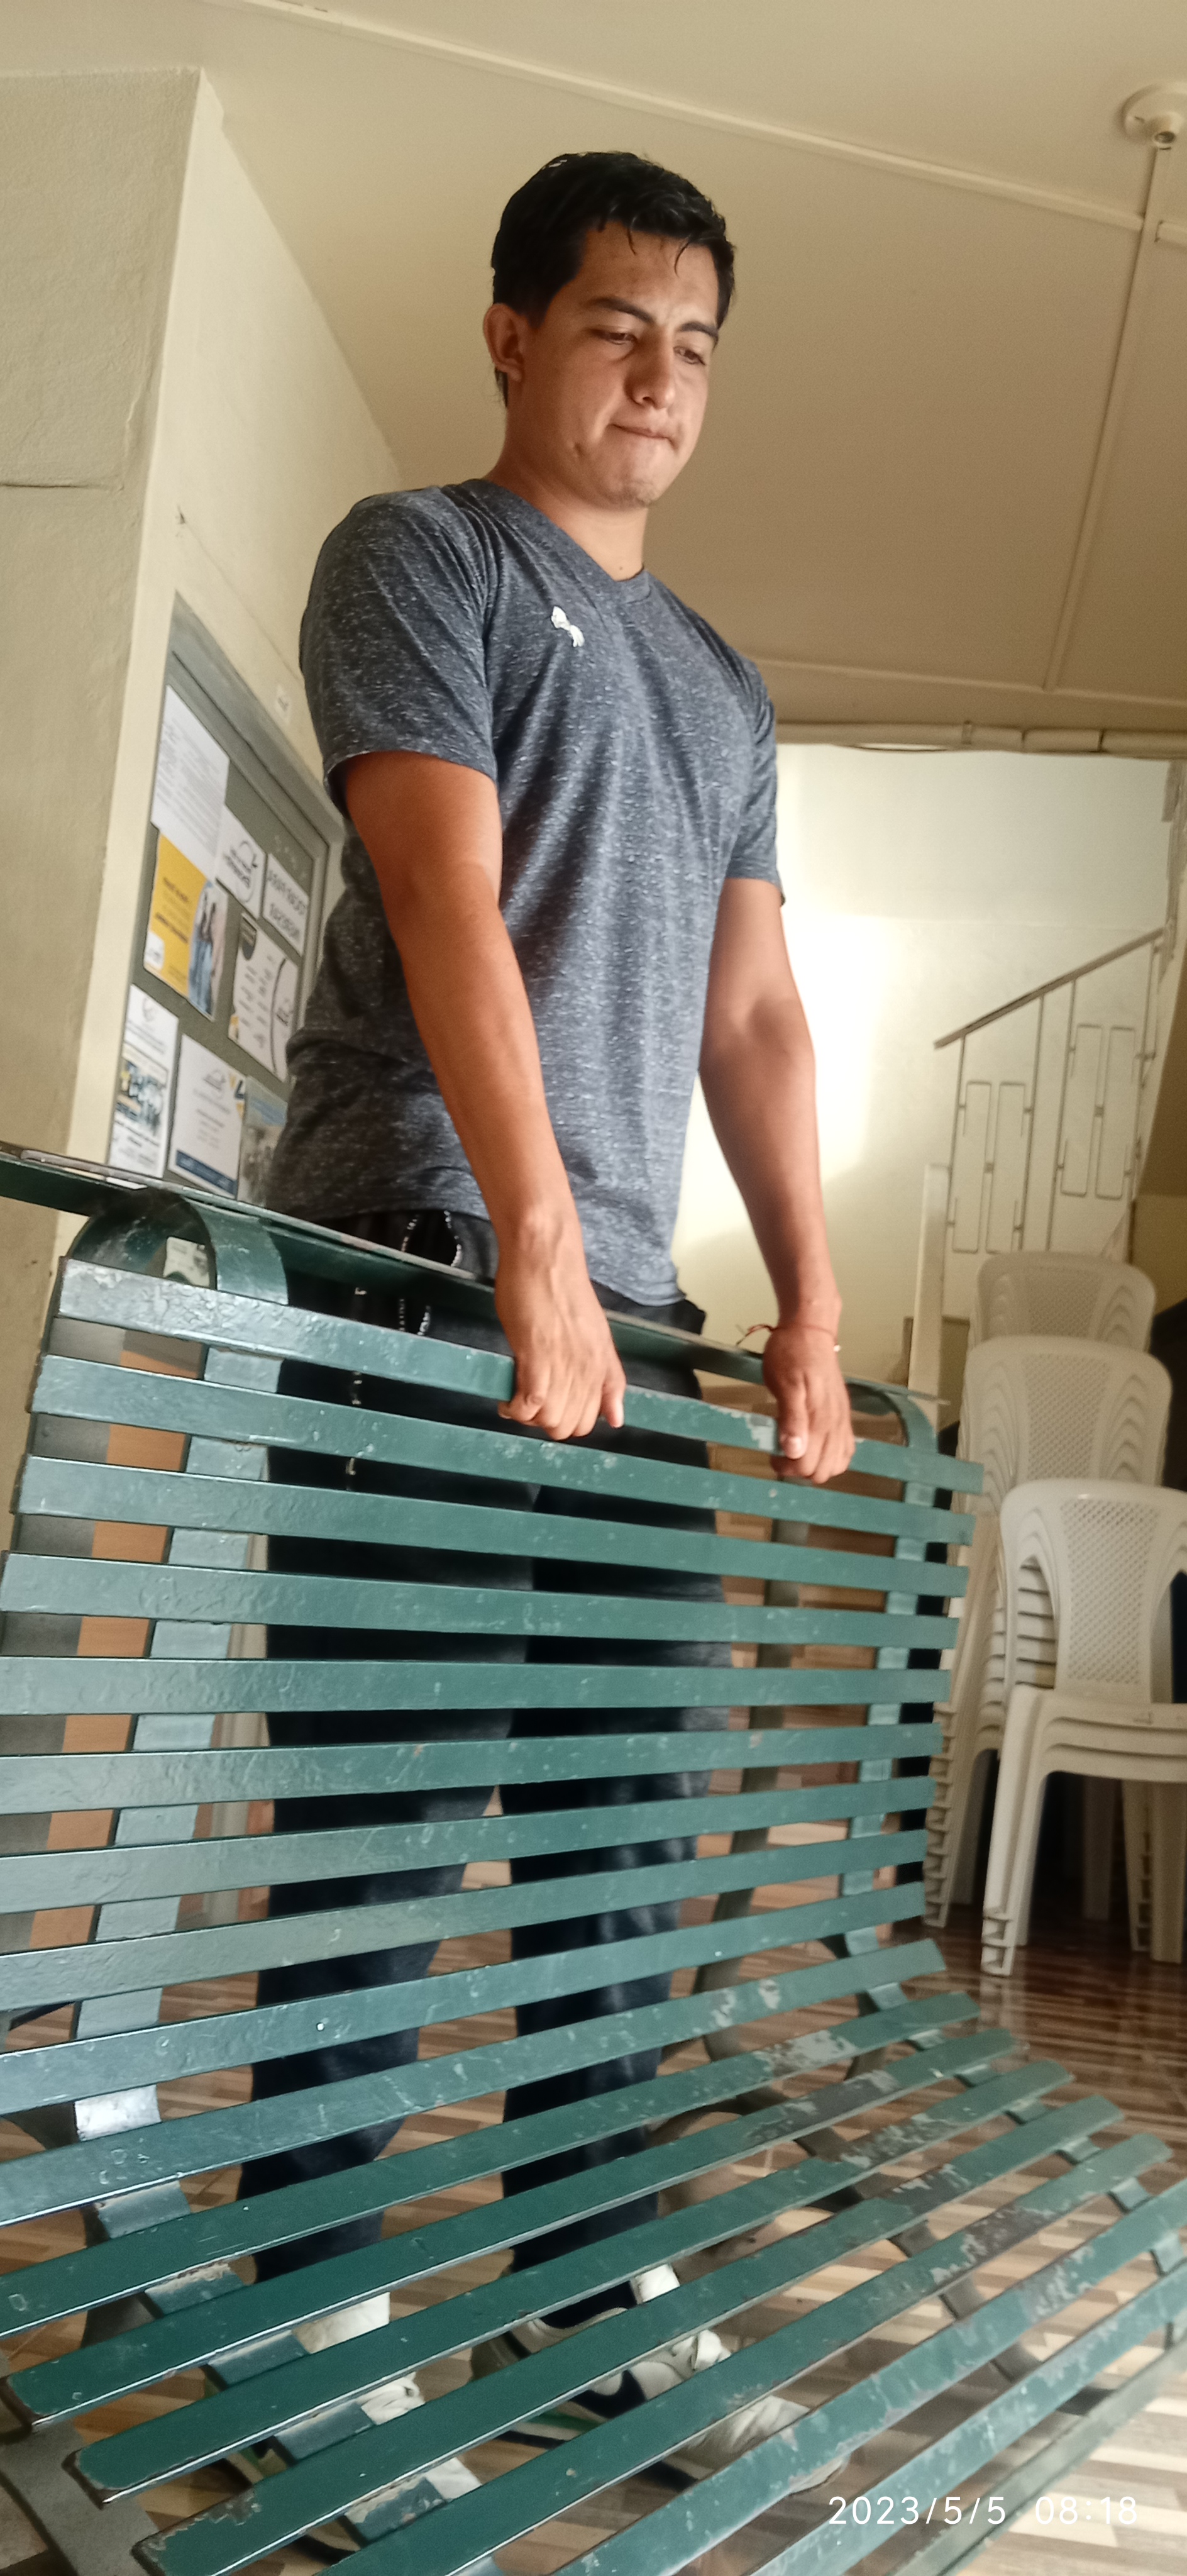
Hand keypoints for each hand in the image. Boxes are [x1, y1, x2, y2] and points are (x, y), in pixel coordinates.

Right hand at [494, 1220, 625, 1440]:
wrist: (544, 1258)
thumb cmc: (561, 1288)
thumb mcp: (596, 1336)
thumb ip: (607, 1378)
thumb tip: (617, 1419)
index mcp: (603, 1366)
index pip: (590, 1421)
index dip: (565, 1419)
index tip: (548, 1405)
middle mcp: (588, 1372)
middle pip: (568, 1426)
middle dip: (544, 1422)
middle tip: (527, 1403)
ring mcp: (564, 1368)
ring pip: (549, 1422)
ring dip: (527, 1418)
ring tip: (515, 1399)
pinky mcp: (537, 1361)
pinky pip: (528, 1407)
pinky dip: (514, 1410)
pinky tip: (506, 1399)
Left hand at [763, 1321, 853, 1483]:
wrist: (810, 1330)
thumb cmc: (791, 1354)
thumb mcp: (784, 1385)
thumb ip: (791, 1420)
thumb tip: (794, 1452)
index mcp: (820, 1419)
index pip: (808, 1465)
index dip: (787, 1466)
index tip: (771, 1452)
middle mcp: (835, 1424)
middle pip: (823, 1471)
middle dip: (799, 1469)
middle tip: (780, 1451)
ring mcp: (842, 1420)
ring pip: (837, 1464)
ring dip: (815, 1465)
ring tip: (795, 1449)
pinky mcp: (843, 1415)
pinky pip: (845, 1448)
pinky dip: (830, 1455)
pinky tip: (814, 1445)